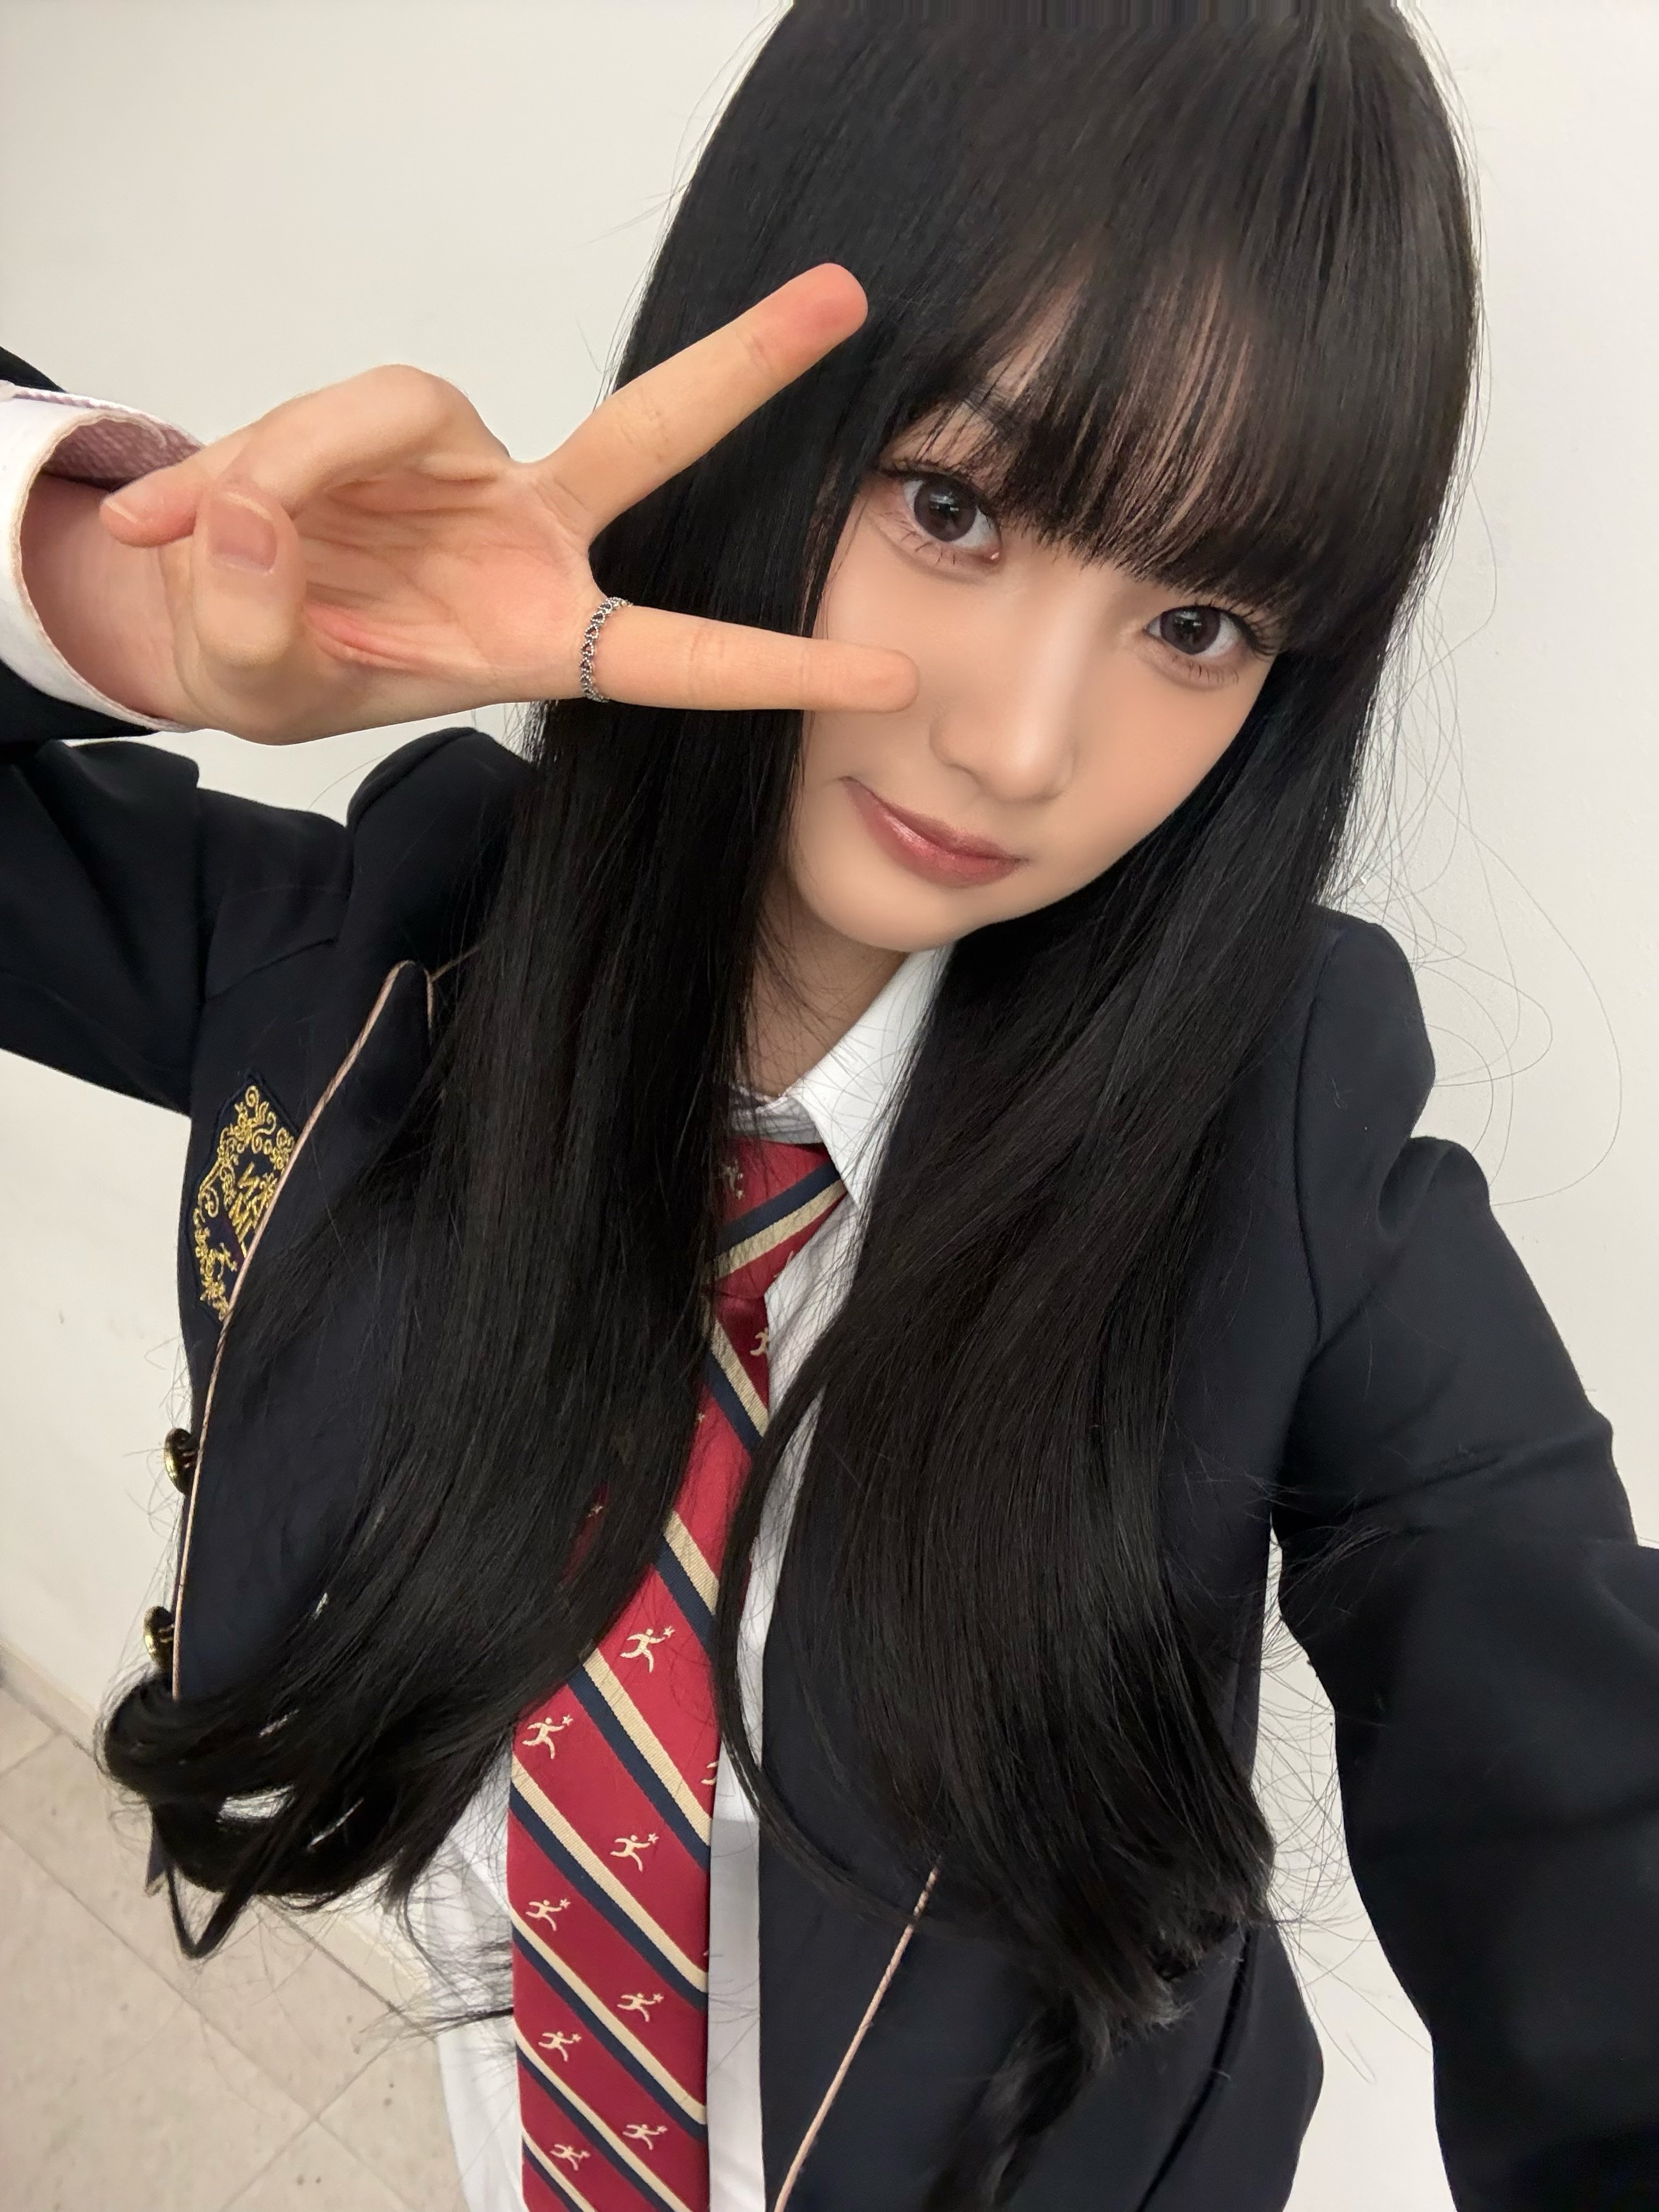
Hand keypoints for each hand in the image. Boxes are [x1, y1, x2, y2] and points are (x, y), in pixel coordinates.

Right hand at [27, 266, 915, 741]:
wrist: (208, 618)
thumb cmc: (275, 669)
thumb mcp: (251, 682)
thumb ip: (256, 622)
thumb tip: (258, 522)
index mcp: (537, 640)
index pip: (679, 653)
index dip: (782, 665)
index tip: (893, 675)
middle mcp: (529, 540)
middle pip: (649, 434)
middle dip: (745, 366)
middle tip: (847, 294)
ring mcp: (469, 469)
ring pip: (401, 413)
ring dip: (289, 468)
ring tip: (197, 541)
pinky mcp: (400, 421)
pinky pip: (334, 410)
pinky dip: (248, 458)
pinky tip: (178, 517)